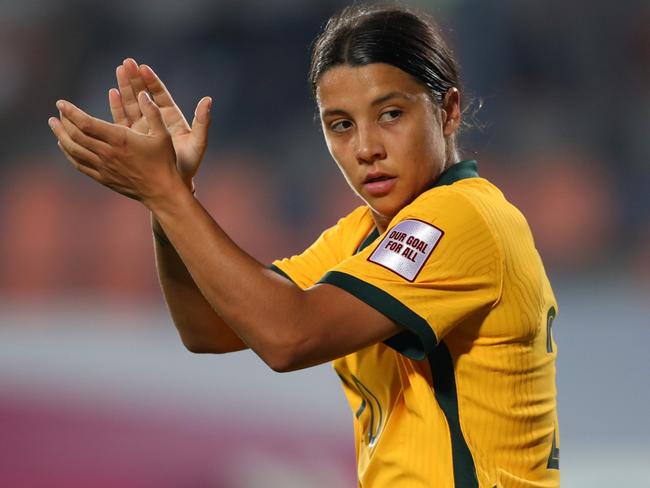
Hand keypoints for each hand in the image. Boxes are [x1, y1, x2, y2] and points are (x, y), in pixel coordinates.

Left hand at [49, 91, 184, 205]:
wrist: (162, 191)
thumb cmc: (164, 161)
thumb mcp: (163, 134)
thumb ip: (153, 112)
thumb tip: (143, 94)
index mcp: (120, 139)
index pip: (87, 123)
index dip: (71, 112)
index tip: (61, 103)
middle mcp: (108, 153)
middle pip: (75, 136)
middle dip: (63, 122)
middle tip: (57, 112)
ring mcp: (103, 167)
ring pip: (74, 150)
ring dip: (61, 136)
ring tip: (54, 125)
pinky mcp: (103, 178)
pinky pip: (79, 165)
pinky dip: (69, 153)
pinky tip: (64, 146)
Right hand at [109, 58, 211, 187]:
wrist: (173, 186)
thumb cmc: (188, 165)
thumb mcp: (198, 143)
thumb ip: (202, 122)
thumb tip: (208, 100)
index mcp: (172, 119)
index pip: (160, 95)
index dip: (152, 81)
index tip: (143, 67)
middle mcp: (157, 121)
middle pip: (144, 95)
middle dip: (135, 79)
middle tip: (126, 62)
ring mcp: (143, 129)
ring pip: (133, 104)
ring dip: (125, 88)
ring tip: (118, 70)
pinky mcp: (132, 139)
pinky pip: (123, 120)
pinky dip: (118, 107)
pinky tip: (112, 93)